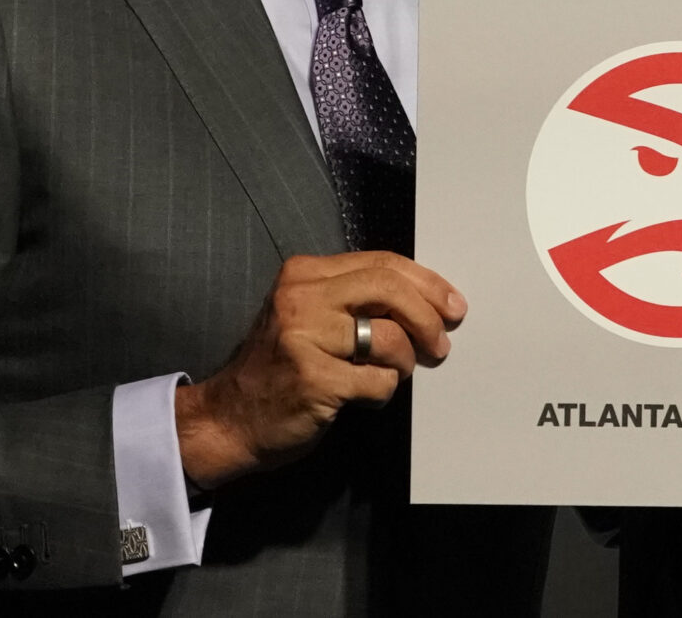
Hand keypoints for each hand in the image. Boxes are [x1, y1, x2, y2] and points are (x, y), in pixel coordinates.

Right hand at [172, 253, 466, 487]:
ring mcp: (305, 339)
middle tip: (441, 343)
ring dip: (405, 361)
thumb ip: (354, 299)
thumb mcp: (308, 316)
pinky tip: (367, 396)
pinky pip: (378, 381)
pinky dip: (384, 390)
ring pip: (390, 338)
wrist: (229, 418)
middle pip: (389, 289)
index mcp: (305, 274)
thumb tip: (428, 300)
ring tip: (396, 373)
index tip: (451, 305)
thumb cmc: (280, 367)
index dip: (426, 283)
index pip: (382, 264)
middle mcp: (302, 298)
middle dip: (427, 316)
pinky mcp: (314, 380)